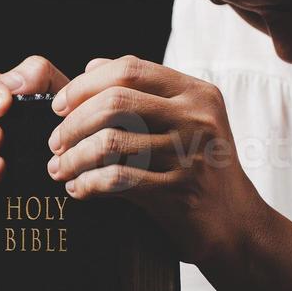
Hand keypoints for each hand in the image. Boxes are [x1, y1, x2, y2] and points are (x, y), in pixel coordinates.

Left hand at [45, 55, 269, 266]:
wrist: (236, 224)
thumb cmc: (200, 169)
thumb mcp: (185, 121)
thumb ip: (141, 92)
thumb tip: (91, 66)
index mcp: (196, 92)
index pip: (129, 70)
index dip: (85, 85)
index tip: (59, 106)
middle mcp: (197, 117)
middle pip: (115, 102)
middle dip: (73, 123)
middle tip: (54, 143)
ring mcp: (191, 154)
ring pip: (110, 142)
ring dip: (73, 157)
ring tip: (59, 169)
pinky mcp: (179, 191)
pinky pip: (117, 179)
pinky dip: (88, 184)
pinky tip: (78, 190)